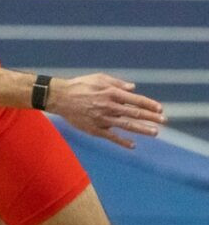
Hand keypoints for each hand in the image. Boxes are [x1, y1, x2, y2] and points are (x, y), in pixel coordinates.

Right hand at [47, 74, 165, 148]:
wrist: (60, 97)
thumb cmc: (80, 85)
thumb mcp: (99, 78)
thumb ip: (117, 83)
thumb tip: (133, 88)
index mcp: (111, 93)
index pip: (136, 100)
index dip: (149, 105)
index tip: (160, 109)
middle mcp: (109, 106)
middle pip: (135, 114)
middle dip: (151, 117)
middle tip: (164, 121)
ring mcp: (102, 119)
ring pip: (126, 125)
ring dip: (142, 129)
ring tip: (155, 133)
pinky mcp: (94, 129)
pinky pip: (111, 137)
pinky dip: (122, 141)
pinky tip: (133, 145)